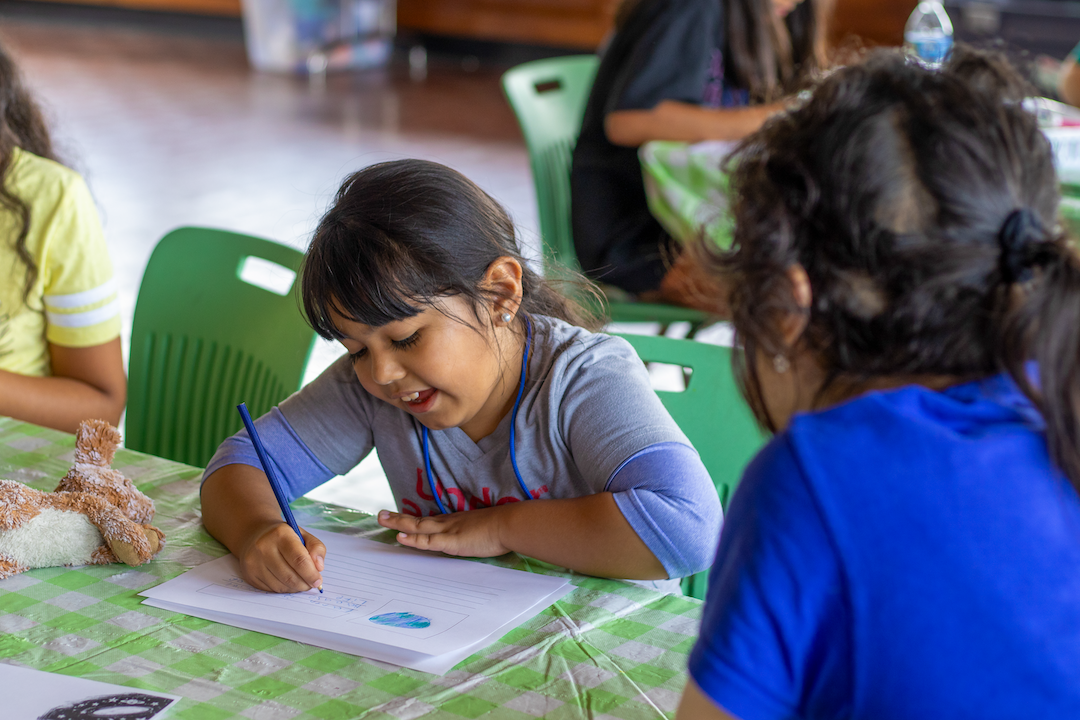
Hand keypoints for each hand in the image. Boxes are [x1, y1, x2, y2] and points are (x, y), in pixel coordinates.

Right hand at [237, 522, 325, 592]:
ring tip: (301, 581)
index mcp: (280, 534)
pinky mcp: (250, 575)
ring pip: (281, 586)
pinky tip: (288, 582)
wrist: (254, 535)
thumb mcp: (303, 535)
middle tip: (312, 584)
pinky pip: (272, 589)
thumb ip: (316, 548)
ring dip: (295, 588)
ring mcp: (254, 562)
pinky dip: (284, 589)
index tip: (318, 581)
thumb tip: (319, 568)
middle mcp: (263, 547)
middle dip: (305, 584)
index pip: (298, 560)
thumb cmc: (284, 537)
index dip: (310, 574)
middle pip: (289, 576)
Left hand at [377, 507, 510, 557]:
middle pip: (419, 520)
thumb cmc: (502, 528)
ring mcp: (448, 531)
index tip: (402, 518)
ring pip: (418, 526)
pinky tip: (400, 536)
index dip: (415, 520)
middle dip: (399, 518)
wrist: (509, 524)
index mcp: (456, 521)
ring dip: (399, 523)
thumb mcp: (485, 529)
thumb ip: (476, 534)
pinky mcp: (451, 541)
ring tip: (382, 519)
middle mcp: (448, 523)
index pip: (431, 521)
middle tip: (381, 514)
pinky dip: (412, 539)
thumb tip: (478, 539)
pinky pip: (427, 541)